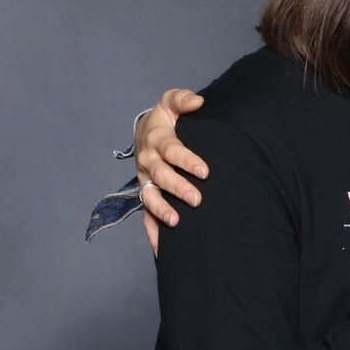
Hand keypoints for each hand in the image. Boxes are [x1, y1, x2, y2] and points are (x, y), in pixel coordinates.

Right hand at [136, 88, 207, 253]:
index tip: (205, 170)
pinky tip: (163, 250)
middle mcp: (148, 162)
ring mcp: (146, 181)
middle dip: (178, 188)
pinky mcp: (147, 195)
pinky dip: (153, 233)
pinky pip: (146, 216)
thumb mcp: (170, 104)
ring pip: (150, 197)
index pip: (171, 151)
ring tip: (176, 222)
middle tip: (197, 199)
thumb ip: (182, 99)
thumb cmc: (165, 120)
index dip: (187, 160)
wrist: (144, 134)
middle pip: (161, 176)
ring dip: (161, 210)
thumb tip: (198, 101)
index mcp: (156, 140)